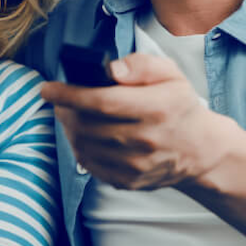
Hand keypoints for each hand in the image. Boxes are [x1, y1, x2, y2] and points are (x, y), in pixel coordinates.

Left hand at [41, 52, 225, 190]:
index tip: (47, 89)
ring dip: (69, 128)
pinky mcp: (128, 181)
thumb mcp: (169, 73)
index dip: (69, 94)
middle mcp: (146, 139)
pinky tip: (82, 134)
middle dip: (65, 110)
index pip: (103, 102)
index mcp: (157, 108)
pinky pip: (90, 165)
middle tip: (58, 99)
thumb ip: (140, 65)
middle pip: (88, 124)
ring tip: (70, 114)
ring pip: (85, 145)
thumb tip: (110, 69)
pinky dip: (79, 147)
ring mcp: (136, 165)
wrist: (198, 149)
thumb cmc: (178, 105)